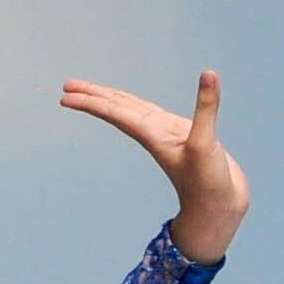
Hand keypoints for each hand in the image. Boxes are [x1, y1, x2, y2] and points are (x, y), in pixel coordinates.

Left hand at [61, 69, 248, 264]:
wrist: (218, 210)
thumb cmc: (208, 185)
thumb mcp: (206, 145)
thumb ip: (206, 109)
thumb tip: (209, 74)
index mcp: (153, 135)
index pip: (116, 112)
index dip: (92, 102)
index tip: (65, 95)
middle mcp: (156, 133)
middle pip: (118, 109)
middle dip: (94, 97)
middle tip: (67, 85)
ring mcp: (168, 136)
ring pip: (134, 111)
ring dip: (112, 100)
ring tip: (94, 91)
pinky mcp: (183, 138)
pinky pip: (155, 116)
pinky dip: (143, 105)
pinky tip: (140, 104)